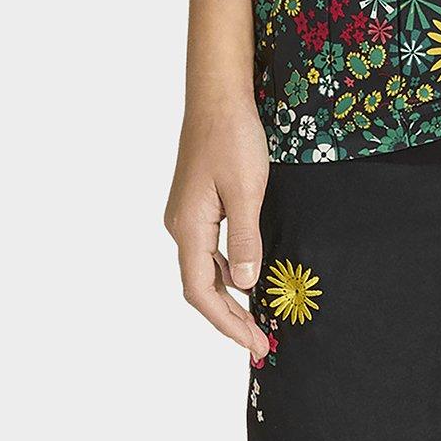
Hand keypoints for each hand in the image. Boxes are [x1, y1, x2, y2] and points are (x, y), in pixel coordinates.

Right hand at [164, 95, 272, 357]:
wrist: (218, 95)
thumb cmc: (232, 137)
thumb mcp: (246, 190)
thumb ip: (245, 239)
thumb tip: (244, 286)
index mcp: (188, 227)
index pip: (201, 292)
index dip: (227, 323)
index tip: (253, 344)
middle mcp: (181, 225)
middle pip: (200, 286)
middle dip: (229, 317)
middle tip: (260, 341)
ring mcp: (187, 214)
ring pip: (204, 268)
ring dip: (228, 296)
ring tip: (256, 319)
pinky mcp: (197, 203)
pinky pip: (209, 249)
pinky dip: (227, 270)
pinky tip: (247, 276)